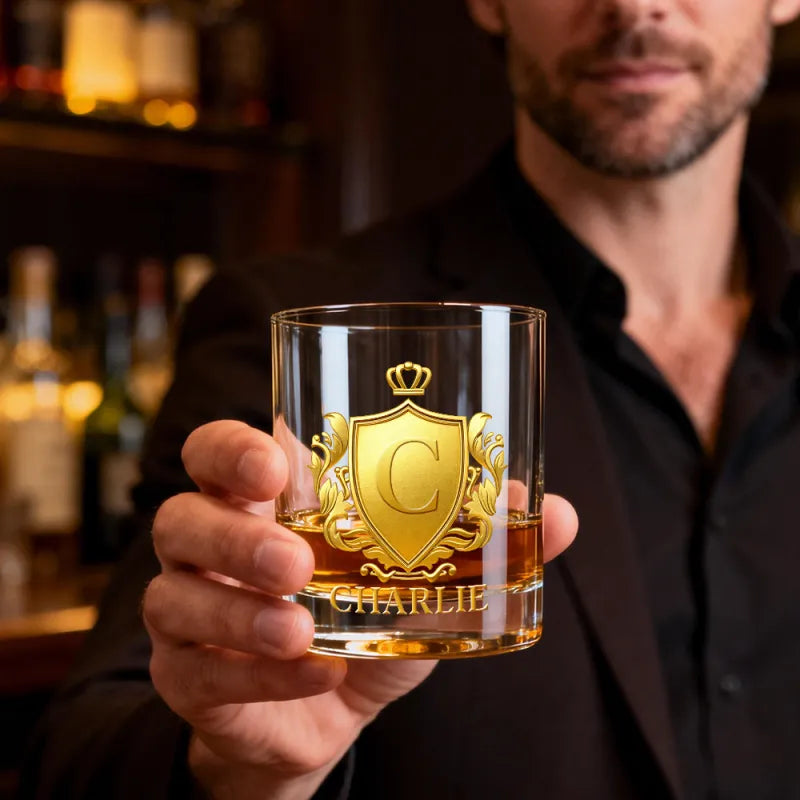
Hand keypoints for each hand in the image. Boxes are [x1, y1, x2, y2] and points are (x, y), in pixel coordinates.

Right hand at [143, 421, 577, 799]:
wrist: (322, 710)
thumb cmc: (364, 618)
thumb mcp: (422, 578)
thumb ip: (482, 541)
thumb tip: (558, 511)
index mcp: (261, 502)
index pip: (214, 451)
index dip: (231, 448)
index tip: (276, 461)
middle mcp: (211, 548)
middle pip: (181, 517)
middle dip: (233, 534)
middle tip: (294, 557)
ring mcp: (189, 614)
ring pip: (174, 598)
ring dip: (239, 612)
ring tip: (301, 627)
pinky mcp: (190, 678)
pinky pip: (197, 673)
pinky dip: (263, 675)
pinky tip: (316, 674)